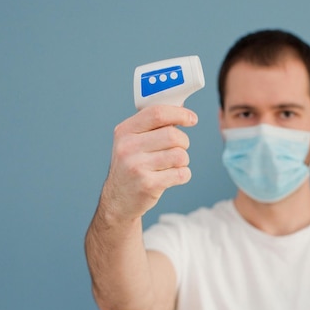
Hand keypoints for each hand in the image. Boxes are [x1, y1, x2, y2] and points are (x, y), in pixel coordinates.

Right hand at [100, 105, 197, 220]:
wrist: (117, 200)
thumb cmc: (132, 166)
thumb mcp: (133, 141)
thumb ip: (154, 126)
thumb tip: (182, 109)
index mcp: (125, 131)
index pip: (157, 113)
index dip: (179, 113)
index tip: (191, 119)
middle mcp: (128, 147)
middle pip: (173, 135)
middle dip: (183, 142)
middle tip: (179, 149)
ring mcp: (136, 166)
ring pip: (180, 155)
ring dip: (183, 161)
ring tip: (171, 165)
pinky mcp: (148, 185)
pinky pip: (181, 174)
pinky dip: (183, 175)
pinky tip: (172, 176)